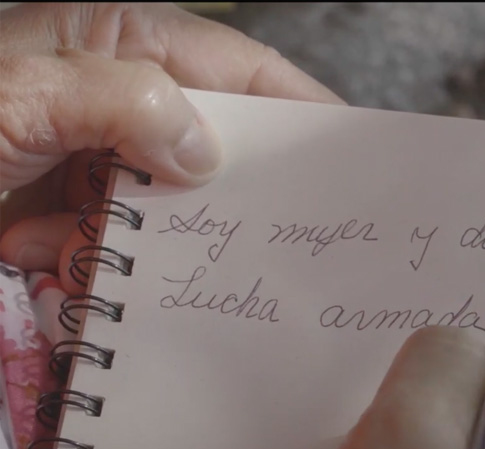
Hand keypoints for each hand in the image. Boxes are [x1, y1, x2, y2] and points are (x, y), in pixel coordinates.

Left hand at [0, 2, 341, 288]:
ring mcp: (93, 155)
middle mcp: (117, 93)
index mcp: (119, 37)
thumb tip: (207, 157)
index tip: (346, 158)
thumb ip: (129, 103)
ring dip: (134, 243)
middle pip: (213, 148)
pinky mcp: (67, 209)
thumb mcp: (28, 91)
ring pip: (167, 211)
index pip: (242, 69)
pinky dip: (90, 268)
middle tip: (243, 238)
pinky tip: (47, 264)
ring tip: (76, 250)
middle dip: (213, 198)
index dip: (301, 110)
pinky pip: (117, 249)